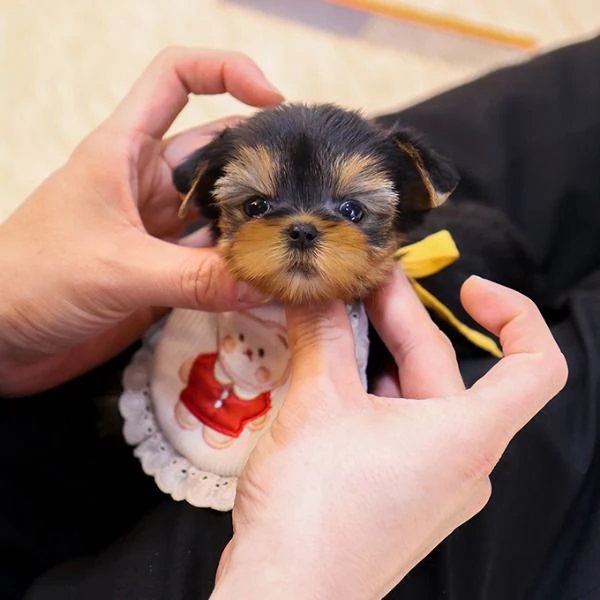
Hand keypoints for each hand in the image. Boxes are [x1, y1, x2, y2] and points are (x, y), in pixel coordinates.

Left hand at [0, 47, 282, 395]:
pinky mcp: (165, 269)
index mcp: (124, 150)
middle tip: (311, 187)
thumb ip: (190, 278)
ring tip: (302, 237)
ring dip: (256, 224)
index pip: (176, 78)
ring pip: (221, 211)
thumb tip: (263, 281)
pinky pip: (214, 260)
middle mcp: (147, 183)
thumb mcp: (115, 269)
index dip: (226, 71)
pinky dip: (241, 267)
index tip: (272, 99)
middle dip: (261, 163)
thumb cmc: (29, 281)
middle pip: (218, 152)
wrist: (0, 340)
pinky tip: (269, 279)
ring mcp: (159, 229)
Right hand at [212, 270, 567, 599]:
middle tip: (359, 280)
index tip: (470, 288)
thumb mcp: (318, 404)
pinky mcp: (398, 486)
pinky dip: (367, 385)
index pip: (534, 366)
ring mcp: (429, 476)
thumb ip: (324, 335)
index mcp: (465, 436)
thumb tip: (319, 291)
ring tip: (335, 314)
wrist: (285, 596)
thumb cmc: (313, 514)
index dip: (513, 314)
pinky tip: (327, 364)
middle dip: (401, 317)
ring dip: (376, 350)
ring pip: (413, 391)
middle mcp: (460, 458)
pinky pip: (394, 420)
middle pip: (444, 364)